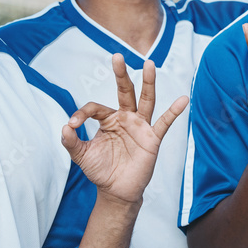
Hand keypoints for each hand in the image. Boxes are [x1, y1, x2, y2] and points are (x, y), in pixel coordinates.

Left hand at [62, 54, 188, 203]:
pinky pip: (165, 123)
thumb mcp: (81, 155)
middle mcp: (126, 118)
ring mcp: (140, 127)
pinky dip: (174, 111)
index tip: (72, 124)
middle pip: (125, 91)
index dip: (82, 113)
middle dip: (121, 75)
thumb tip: (64, 126)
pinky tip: (182, 99)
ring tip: (150, 64)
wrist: (116, 191)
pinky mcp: (152, 139)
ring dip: (148, 83)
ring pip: (145, 100)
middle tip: (117, 56)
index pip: (96, 107)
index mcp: (109, 119)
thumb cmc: (100, 170)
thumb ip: (71, 141)